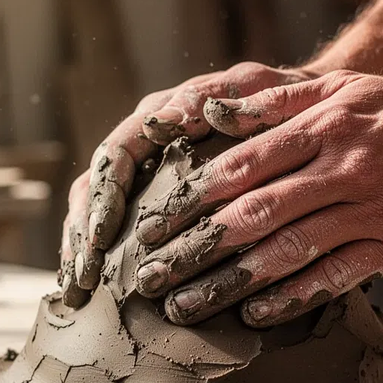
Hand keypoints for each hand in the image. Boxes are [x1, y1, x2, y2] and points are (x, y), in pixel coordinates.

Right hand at [59, 62, 317, 306]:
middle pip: (94, 187)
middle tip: (83, 276)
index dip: (104, 197)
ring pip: (95, 209)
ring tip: (78, 290)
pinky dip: (100, 256)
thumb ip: (221, 99)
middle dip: (84, 233)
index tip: (102, 236)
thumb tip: (172, 115)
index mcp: (161, 114)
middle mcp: (144, 141)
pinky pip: (115, 228)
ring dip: (82, 249)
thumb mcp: (262, 91)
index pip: (116, 155)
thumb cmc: (286, 100)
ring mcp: (146, 170)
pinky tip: (90, 289)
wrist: (303, 107)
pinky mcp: (153, 198)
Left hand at [132, 70, 382, 326]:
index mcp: (325, 125)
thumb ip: (276, 100)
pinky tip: (256, 313)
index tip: (150, 224)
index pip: (241, 166)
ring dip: (232, 282)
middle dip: (195, 248)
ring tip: (187, 306)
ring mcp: (372, 210)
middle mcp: (344, 167)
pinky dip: (293, 297)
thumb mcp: (343, 87)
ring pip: (289, 251)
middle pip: (254, 214)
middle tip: (150, 276)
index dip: (190, 198)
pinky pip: (335, 276)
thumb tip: (209, 114)